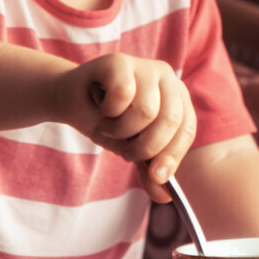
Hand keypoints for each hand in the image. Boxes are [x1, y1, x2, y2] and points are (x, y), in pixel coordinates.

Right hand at [62, 53, 196, 201]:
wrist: (71, 102)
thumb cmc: (108, 123)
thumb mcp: (133, 150)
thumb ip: (150, 171)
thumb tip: (164, 197)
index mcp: (178, 97)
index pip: (186, 129)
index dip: (172, 155)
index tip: (156, 176)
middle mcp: (167, 77)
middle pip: (169, 121)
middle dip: (144, 146)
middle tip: (125, 149)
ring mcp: (144, 65)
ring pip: (146, 111)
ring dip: (122, 130)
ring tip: (111, 125)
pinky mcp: (119, 61)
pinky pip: (123, 94)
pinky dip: (110, 111)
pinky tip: (102, 107)